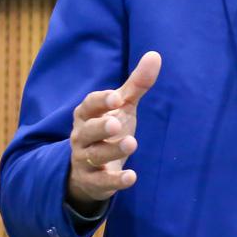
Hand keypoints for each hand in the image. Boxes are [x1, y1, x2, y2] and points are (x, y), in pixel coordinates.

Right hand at [65, 51, 161, 211]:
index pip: (89, 105)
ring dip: (112, 150)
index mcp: (87, 114)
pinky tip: (131, 177)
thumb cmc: (108, 129)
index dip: (101, 101)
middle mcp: (81, 136)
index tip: (116, 98)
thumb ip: (137, 84)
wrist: (91, 170)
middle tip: (116, 124)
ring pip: (94, 155)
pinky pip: (101, 182)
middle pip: (87, 131)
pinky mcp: (92, 181)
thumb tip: (155, 55)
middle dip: (100, 127)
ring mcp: (84, 159)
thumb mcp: (123, 107)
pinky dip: (115, 180)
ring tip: (131, 143)